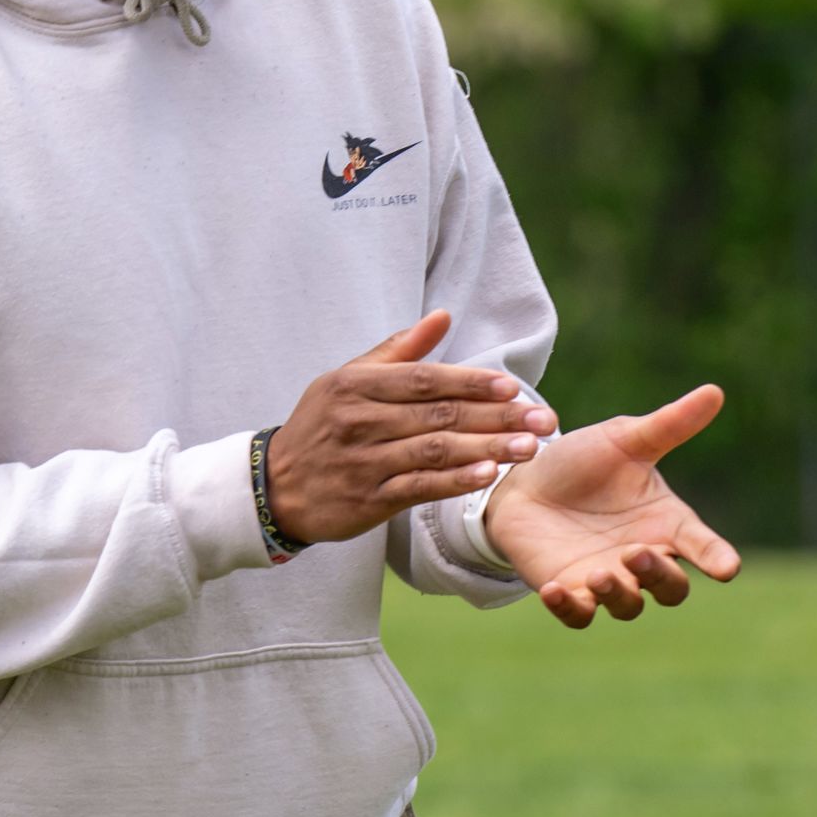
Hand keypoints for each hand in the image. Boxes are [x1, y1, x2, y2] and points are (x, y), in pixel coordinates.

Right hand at [262, 313, 557, 547]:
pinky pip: (418, 487)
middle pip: (438, 415)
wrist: (276, 485)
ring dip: (487, 449)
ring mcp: (363, 461)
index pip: (424, 379)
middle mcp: (358, 420)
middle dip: (495, 417)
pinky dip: (455, 481)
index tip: (512, 387)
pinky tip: (487, 476)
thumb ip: (398, 350)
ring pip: (434, 451)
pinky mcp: (366, 500)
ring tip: (528, 448)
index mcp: (356, 384)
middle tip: (540, 419)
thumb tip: (442, 316)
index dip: (471, 382)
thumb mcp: (348, 380)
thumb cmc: (323, 425)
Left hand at [482, 382, 743, 626]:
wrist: (523, 482)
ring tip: (598, 573)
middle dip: (659, 576)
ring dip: (618, 595)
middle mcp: (642, 557)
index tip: (728, 567)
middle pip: (670, 587)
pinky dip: (569, 609)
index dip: (717, 557)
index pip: (702, 546)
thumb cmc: (583, 462)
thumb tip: (715, 391)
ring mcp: (607, 579)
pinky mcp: (570, 592)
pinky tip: (553, 590)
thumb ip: (669, 425)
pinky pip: (578, 616)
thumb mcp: (623, 439)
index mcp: (666, 523)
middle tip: (636, 552)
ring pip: (628, 606)